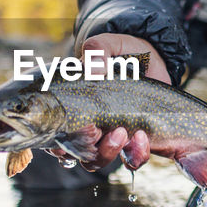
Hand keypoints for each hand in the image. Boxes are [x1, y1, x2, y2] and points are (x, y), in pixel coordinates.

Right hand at [49, 34, 170, 171]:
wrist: (155, 58)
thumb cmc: (124, 52)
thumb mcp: (109, 45)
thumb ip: (97, 49)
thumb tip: (92, 68)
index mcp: (69, 107)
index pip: (51, 134)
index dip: (54, 141)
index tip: (66, 132)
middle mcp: (85, 127)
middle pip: (71, 154)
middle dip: (82, 148)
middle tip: (96, 130)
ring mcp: (108, 136)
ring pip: (96, 161)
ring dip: (107, 152)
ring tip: (122, 132)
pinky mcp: (133, 141)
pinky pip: (131, 160)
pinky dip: (135, 154)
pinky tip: (141, 137)